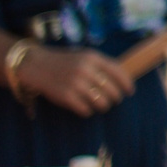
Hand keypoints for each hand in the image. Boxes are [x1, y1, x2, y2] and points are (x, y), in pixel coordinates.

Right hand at [20, 46, 135, 117]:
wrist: (36, 65)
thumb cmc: (64, 62)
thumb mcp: (83, 56)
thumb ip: (101, 65)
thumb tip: (122, 78)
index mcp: (93, 57)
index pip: (118, 72)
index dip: (127, 84)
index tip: (130, 92)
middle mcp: (86, 70)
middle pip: (112, 90)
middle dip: (115, 98)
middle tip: (113, 100)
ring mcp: (76, 83)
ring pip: (102, 102)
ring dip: (103, 106)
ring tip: (100, 105)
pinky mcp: (66, 96)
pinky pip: (86, 110)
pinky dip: (88, 111)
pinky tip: (85, 108)